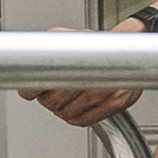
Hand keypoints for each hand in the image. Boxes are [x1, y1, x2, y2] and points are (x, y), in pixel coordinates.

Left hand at [32, 52, 148, 130]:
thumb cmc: (99, 45)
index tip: (28, 92)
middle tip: (49, 93)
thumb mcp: (72, 36)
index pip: (45, 80)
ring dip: (60, 109)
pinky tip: (75, 106)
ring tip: (64, 98)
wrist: (129, 52)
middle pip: (54, 100)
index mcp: (78, 55)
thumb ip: (51, 44)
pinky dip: (74, 117)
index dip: (32, 90)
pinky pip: (84, 121)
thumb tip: (29, 53)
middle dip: (47, 99)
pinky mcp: (114, 105)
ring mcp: (104, 92)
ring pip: (67, 113)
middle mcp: (92, 74)